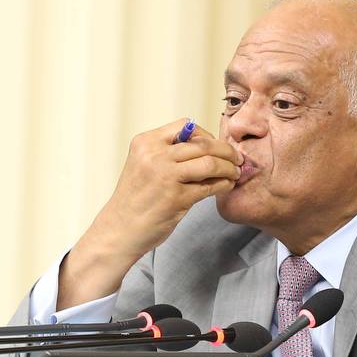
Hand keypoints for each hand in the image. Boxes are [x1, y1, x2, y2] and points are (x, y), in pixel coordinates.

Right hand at [58, 119, 242, 308]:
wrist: (119, 230)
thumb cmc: (136, 199)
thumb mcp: (144, 165)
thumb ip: (170, 153)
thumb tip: (209, 147)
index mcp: (146, 143)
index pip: (186, 126)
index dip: (207, 135)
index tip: (217, 147)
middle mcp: (154, 155)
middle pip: (203, 143)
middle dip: (226, 151)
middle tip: (237, 158)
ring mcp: (165, 176)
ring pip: (210, 162)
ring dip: (229, 167)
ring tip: (235, 173)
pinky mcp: (176, 198)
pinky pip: (210, 186)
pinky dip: (224, 184)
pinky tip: (227, 185)